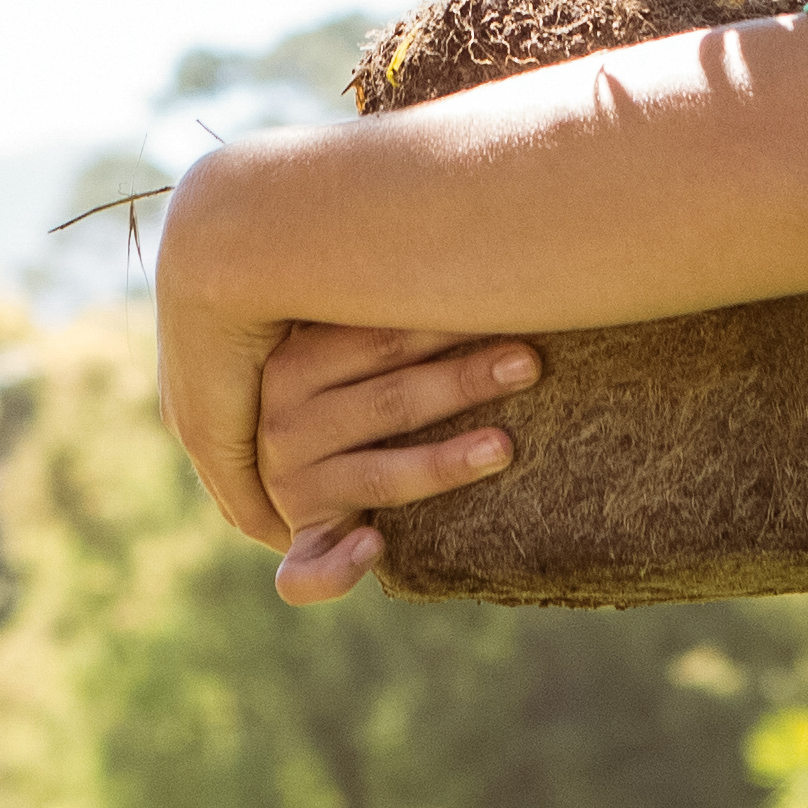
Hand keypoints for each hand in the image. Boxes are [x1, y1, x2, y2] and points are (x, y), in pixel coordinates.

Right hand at [247, 320, 542, 606]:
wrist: (277, 460)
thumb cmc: (338, 380)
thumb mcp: (337, 337)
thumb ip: (378, 304)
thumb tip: (484, 236)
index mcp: (294, 364)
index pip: (374, 341)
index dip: (440, 323)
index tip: (507, 304)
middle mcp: (285, 423)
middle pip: (388, 401)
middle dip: (460, 380)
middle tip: (530, 360)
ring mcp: (293, 486)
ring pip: (375, 475)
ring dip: (439, 463)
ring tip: (504, 447)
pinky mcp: (305, 541)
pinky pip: (305, 570)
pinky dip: (334, 568)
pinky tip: (373, 547)